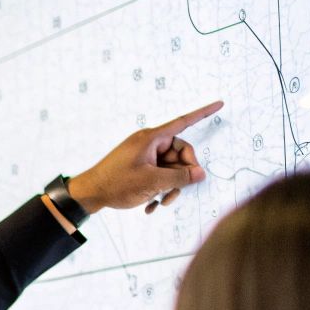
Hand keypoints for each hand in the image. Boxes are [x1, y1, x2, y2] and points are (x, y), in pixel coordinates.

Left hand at [68, 100, 221, 213]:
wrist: (89, 195)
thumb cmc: (115, 183)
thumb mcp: (152, 181)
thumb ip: (179, 177)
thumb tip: (200, 173)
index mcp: (151, 138)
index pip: (183, 122)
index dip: (203, 113)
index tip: (220, 103)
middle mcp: (149, 144)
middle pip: (181, 154)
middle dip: (182, 175)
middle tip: (175, 192)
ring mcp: (145, 156)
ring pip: (172, 168)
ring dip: (170, 187)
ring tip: (161, 203)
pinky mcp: (141, 168)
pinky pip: (160, 175)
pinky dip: (159, 190)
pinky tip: (152, 206)